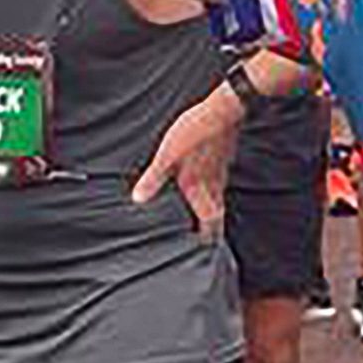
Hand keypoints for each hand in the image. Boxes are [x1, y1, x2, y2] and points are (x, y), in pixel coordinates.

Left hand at [132, 83, 242, 239]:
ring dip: (214, 209)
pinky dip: (215, 190)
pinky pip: (220, 181)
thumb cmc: (193, 133)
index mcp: (198, 187)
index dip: (208, 237)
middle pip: (217, 213)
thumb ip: (153, 178)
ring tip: (206, 216)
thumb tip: (138, 200)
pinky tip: (208, 183)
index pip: (208, 221)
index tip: (206, 252)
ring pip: (220, 197)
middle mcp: (213, 183)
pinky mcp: (224, 157)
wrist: (222, 110)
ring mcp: (221, 170)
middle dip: (213, 228)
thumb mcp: (166, 156)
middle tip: (208, 239)